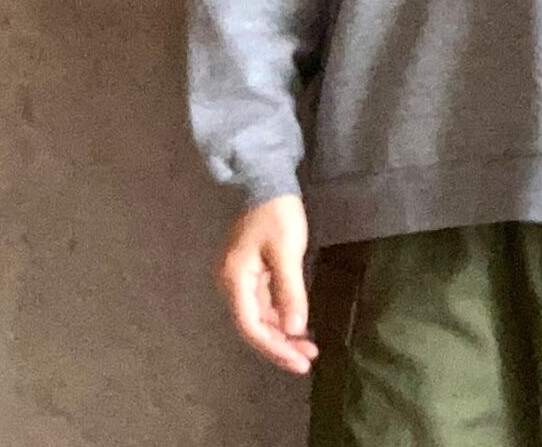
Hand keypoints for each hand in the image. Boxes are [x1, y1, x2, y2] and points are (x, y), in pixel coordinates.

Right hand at [214, 193, 319, 374]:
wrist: (268, 180)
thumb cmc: (277, 213)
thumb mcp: (286, 251)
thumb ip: (289, 291)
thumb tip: (295, 329)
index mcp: (234, 280)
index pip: (251, 326)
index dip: (275, 348)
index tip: (299, 361)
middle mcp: (232, 284)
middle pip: (254, 325)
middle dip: (281, 345)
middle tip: (308, 359)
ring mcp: (241, 279)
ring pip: (261, 317)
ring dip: (283, 333)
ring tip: (309, 348)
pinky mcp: (253, 272)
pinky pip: (265, 303)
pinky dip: (282, 316)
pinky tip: (299, 325)